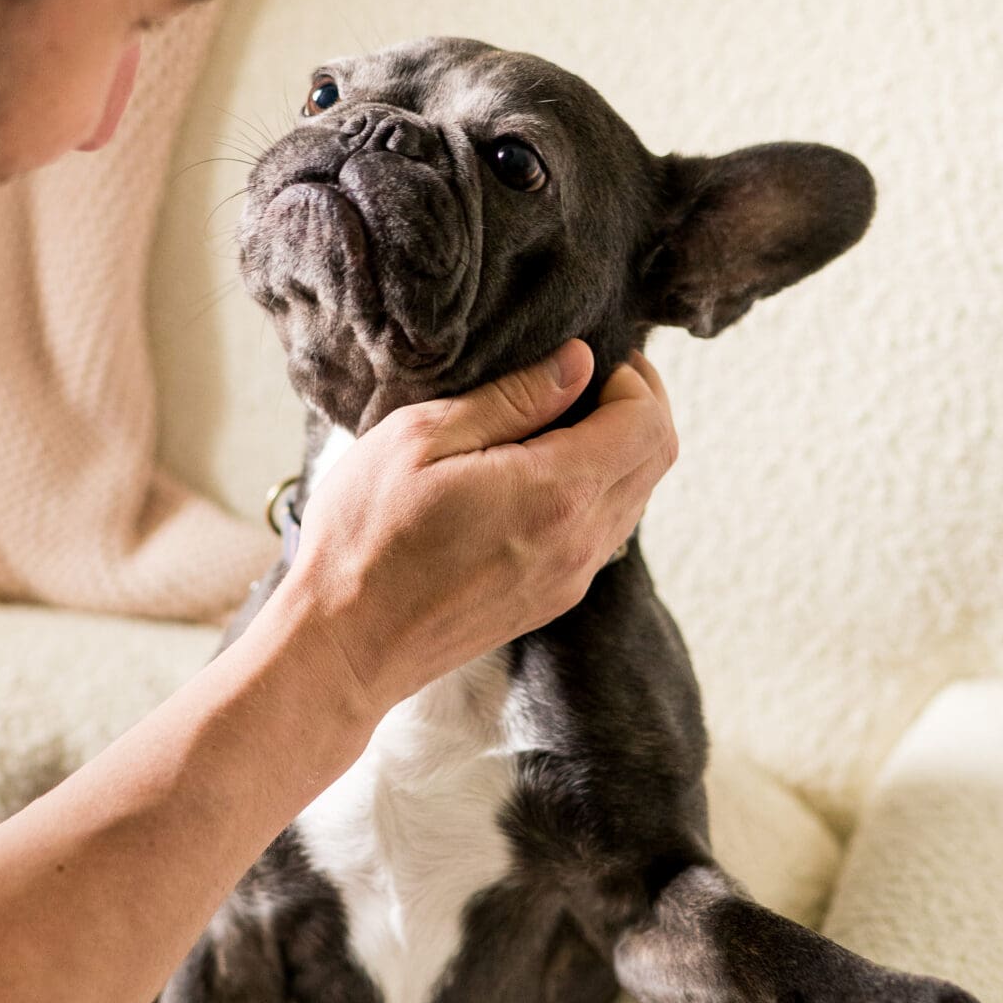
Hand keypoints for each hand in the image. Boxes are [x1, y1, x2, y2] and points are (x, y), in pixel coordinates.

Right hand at [284, 340, 677, 718]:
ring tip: (562, 420)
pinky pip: (606, 533)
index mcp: (555, 494)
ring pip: (636, 498)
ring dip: (620, 451)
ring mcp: (570, 578)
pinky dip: (598, 491)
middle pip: (657, 460)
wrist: (345, 644)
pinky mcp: (552, 600)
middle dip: (638, 406)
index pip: (648, 425)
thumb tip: (578, 363)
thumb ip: (511, 399)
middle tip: (590, 377)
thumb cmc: (366, 535)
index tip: (593, 357)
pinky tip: (543, 473)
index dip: (634, 378)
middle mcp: (579, 542)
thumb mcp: (421, 439)